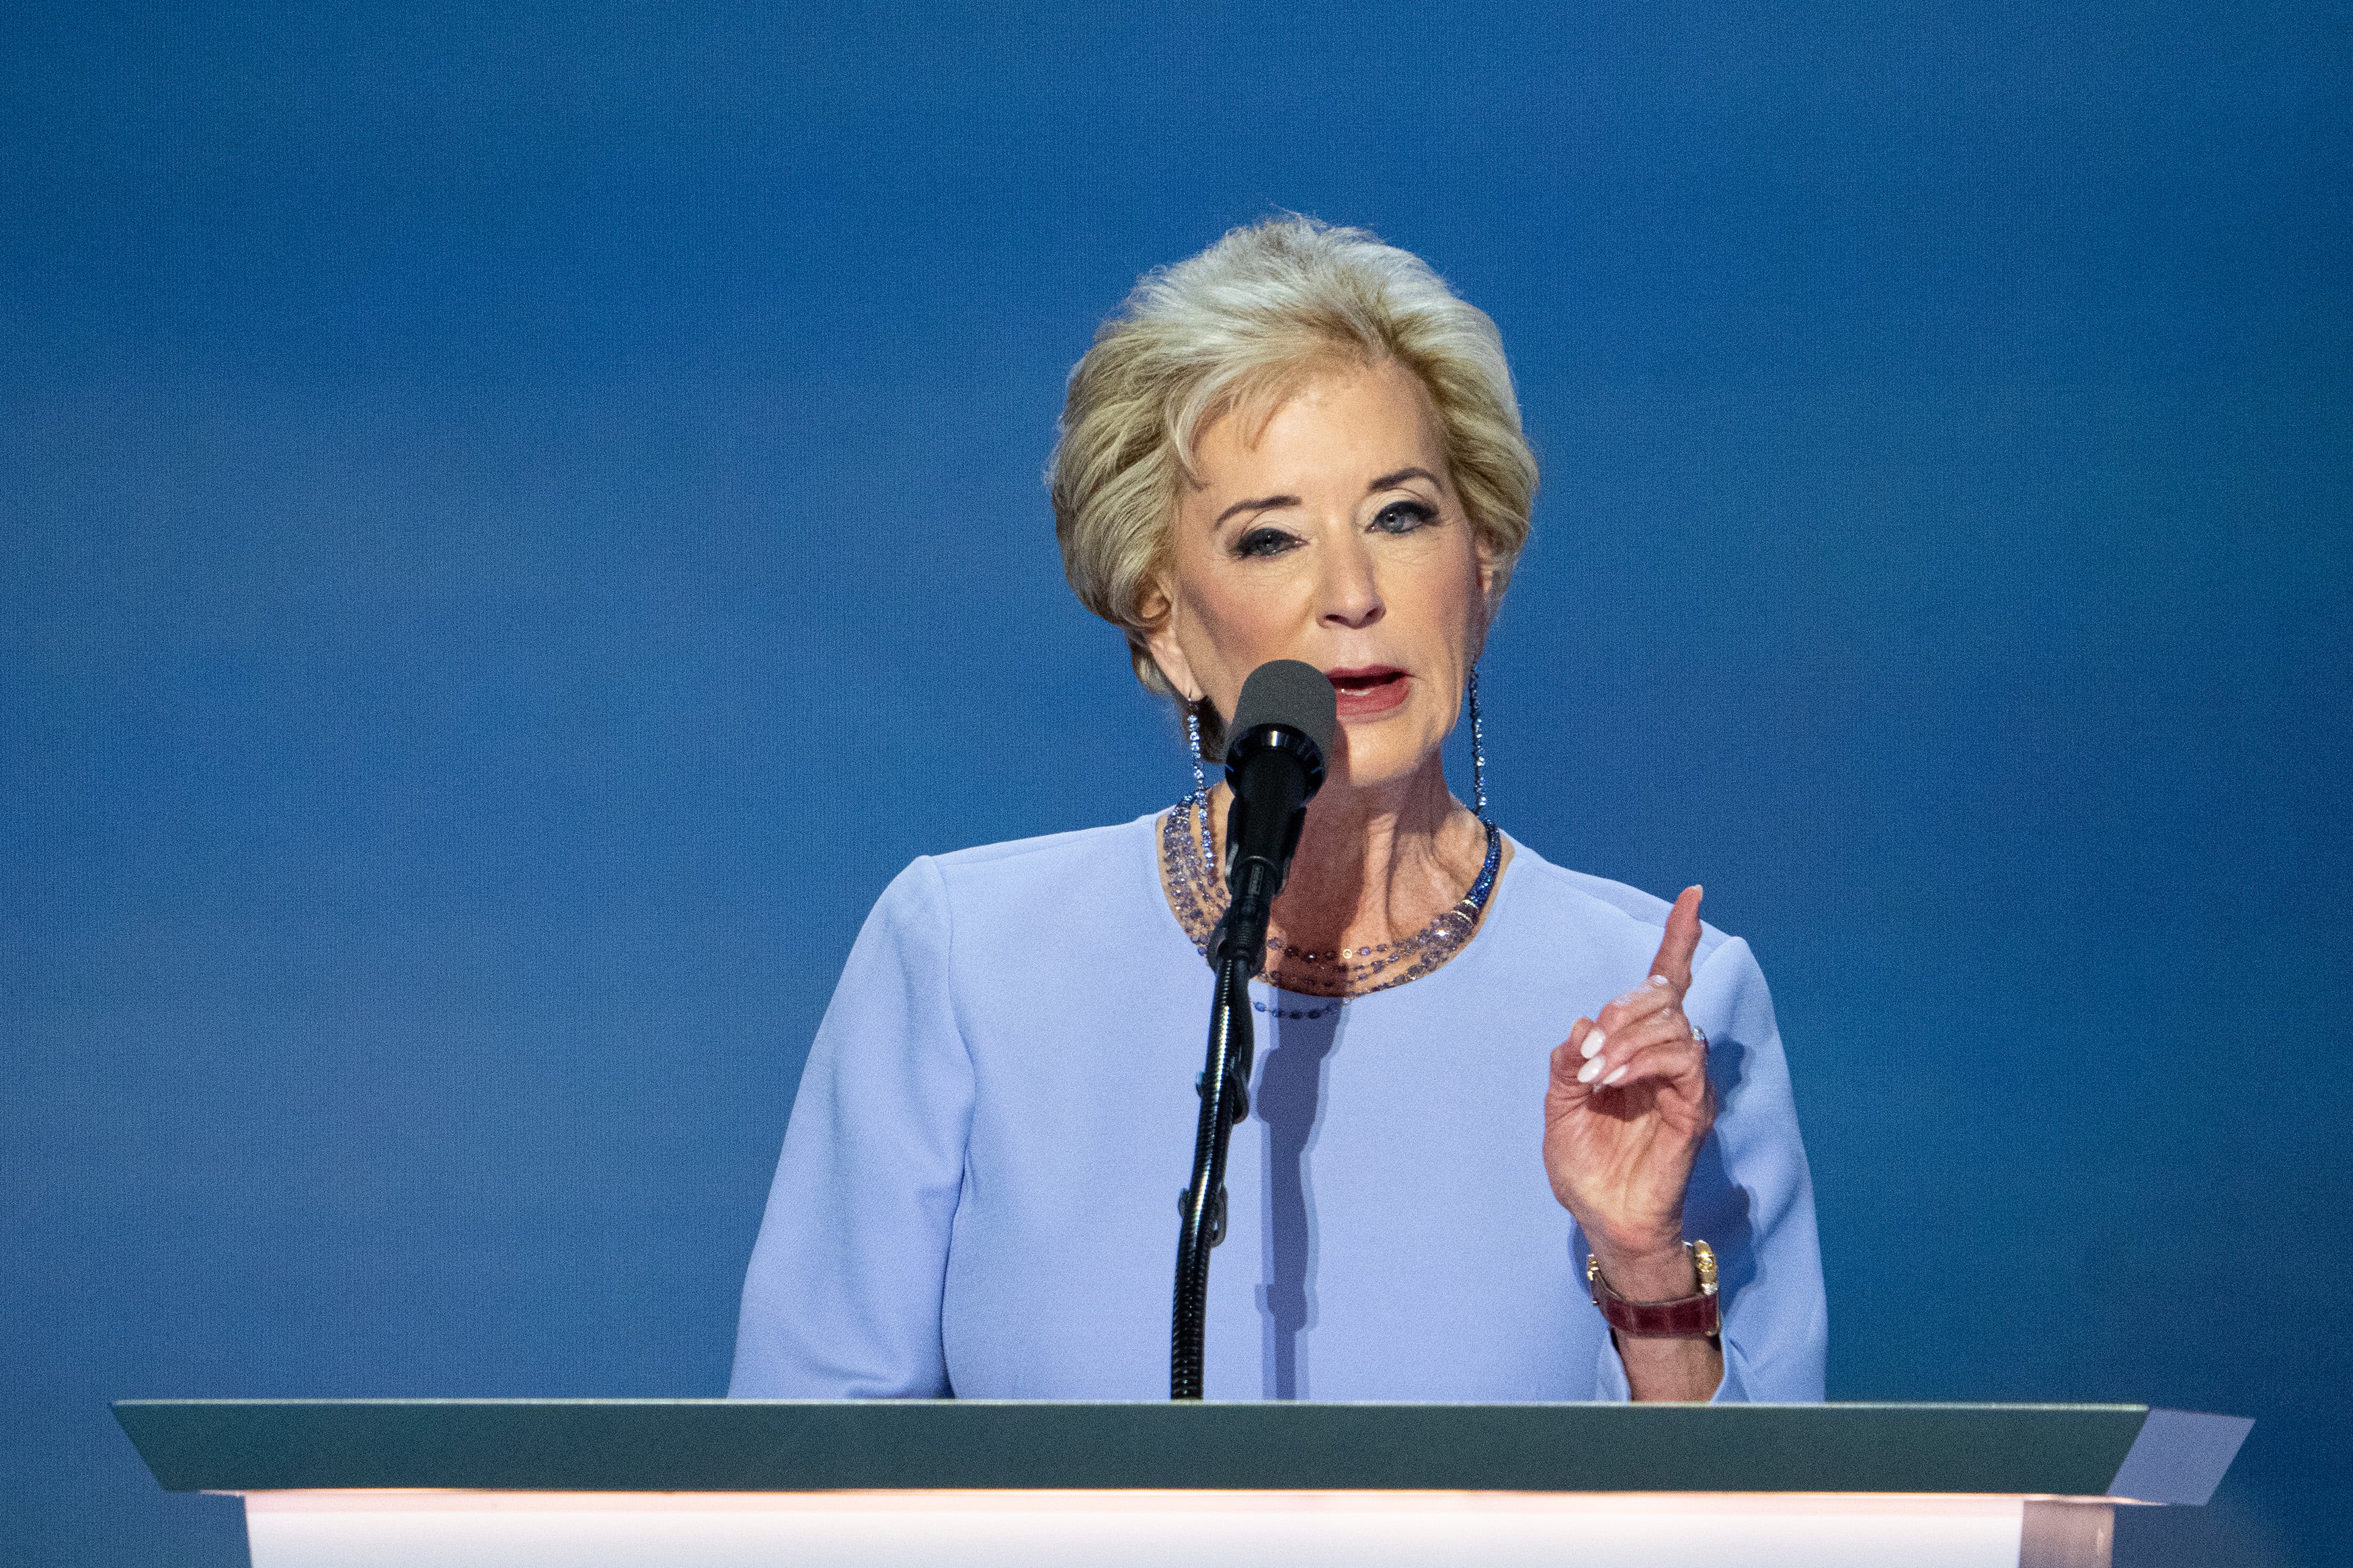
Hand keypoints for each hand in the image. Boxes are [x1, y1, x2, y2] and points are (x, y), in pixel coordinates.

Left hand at [1543, 886, 1714, 1293]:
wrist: (1602, 1218)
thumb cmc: (1586, 1166)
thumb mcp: (1558, 1105)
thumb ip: (1567, 1061)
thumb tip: (1582, 1023)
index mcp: (1636, 1050)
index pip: (1664, 984)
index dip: (1678, 939)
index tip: (1693, 895)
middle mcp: (1667, 1058)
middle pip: (1664, 996)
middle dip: (1623, 1008)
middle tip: (1588, 1047)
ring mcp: (1685, 1082)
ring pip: (1673, 1023)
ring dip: (1627, 1037)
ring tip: (1595, 1072)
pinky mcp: (1694, 1108)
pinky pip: (1681, 1060)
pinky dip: (1642, 1059)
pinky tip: (1612, 1078)